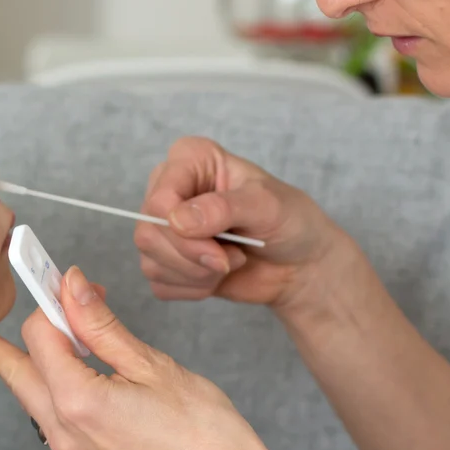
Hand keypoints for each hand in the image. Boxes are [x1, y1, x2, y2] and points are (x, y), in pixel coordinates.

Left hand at [0, 267, 279, 449]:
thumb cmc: (205, 432)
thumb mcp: (152, 365)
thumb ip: (101, 325)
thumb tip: (71, 287)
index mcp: (77, 402)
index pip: (37, 335)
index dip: (54, 303)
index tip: (74, 286)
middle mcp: (62, 434)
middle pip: (12, 371)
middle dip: (11, 334)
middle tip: (32, 306)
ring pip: (30, 398)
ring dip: (37, 364)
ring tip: (69, 338)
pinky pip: (51, 423)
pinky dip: (56, 393)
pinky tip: (85, 378)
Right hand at [136, 136, 348, 311]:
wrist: (301, 262)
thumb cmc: (289, 221)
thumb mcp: (266, 205)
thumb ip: (224, 208)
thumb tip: (180, 221)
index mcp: (190, 159)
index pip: (160, 198)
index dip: (183, 230)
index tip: (220, 242)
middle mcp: (171, 189)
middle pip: (148, 233)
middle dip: (193, 257)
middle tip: (231, 258)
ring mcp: (165, 227)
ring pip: (151, 262)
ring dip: (197, 274)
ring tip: (230, 261)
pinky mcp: (168, 261)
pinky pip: (159, 284)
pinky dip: (192, 289)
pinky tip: (217, 276)